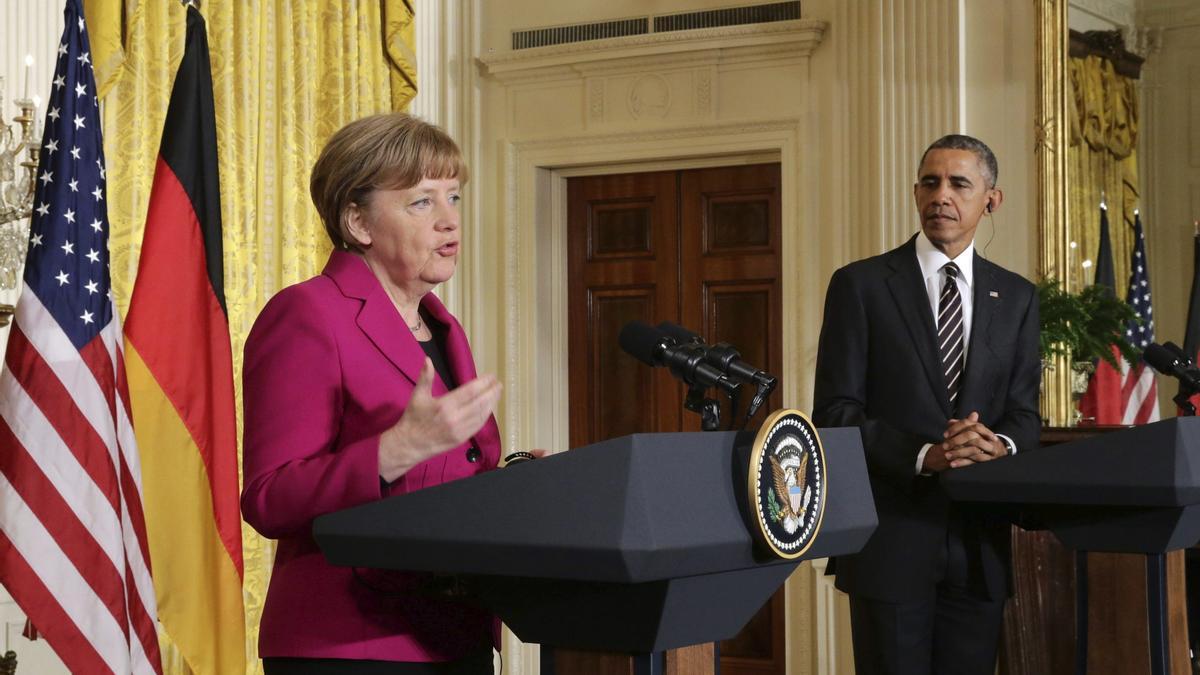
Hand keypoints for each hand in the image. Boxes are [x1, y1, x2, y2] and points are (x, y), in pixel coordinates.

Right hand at [378, 358, 501, 481]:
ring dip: (491, 404)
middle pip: (480, 403)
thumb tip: (428, 360)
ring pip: (481, 415)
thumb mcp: (417, 396)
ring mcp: (459, 430)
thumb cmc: (413, 419)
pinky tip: (489, 409)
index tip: (491, 377)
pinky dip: (486, 416)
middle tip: (498, 384)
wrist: (409, 445)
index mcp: (444, 405)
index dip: (483, 383)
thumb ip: (425, 377)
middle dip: (492, 392)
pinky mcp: (461, 439)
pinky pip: (478, 426)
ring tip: (497, 394)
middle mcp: (454, 418)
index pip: (470, 391)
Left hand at [941, 411, 1006, 467]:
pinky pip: (974, 461)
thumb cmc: (977, 439)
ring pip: (972, 449)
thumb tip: (950, 422)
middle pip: (970, 436)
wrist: (995, 450)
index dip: (955, 428)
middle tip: (944, 446)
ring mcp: (988, 448)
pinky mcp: (987, 459)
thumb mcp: (969, 431)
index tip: (945, 435)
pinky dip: (962, 462)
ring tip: (947, 456)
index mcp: (980, 427)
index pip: (968, 424)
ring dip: (958, 453)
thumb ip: (960, 426)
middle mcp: (985, 436)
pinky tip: (953, 464)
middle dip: (956, 441)